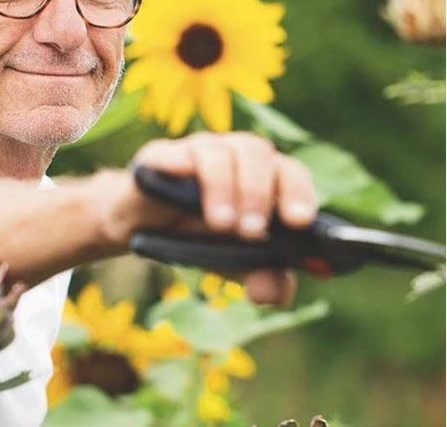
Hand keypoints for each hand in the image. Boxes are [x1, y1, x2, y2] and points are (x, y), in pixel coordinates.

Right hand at [104, 132, 317, 306]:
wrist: (146, 230)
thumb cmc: (204, 238)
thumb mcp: (237, 264)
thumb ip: (264, 279)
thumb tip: (276, 294)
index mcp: (266, 175)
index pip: (291, 173)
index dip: (299, 193)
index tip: (300, 221)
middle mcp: (236, 155)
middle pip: (258, 154)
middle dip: (258, 193)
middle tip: (251, 232)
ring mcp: (199, 151)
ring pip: (219, 153)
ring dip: (223, 187)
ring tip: (221, 224)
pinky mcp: (160, 156)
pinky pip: (171, 152)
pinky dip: (178, 162)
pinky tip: (180, 174)